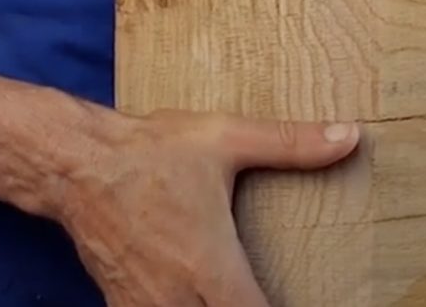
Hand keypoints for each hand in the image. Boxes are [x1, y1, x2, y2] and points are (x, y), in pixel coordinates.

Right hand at [56, 109, 358, 306]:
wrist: (77, 165)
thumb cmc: (152, 153)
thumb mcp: (227, 139)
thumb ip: (290, 143)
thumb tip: (348, 135)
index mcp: (211, 266)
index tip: (301, 301)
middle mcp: (177, 297)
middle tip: (260, 295)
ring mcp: (145, 306)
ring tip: (230, 295)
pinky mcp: (122, 306)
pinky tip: (195, 300)